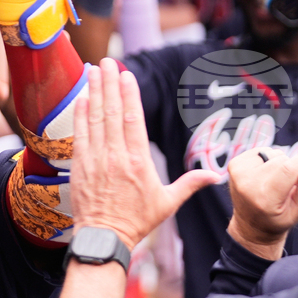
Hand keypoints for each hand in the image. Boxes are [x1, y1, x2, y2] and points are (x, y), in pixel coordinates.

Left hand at [70, 59, 218, 249]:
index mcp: (139, 162)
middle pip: (112, 112)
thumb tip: (217, 176)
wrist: (105, 237)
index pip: (133, 120)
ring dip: (94, 91)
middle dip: (109, 84)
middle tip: (106, 61)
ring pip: (95, 118)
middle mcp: (116, 156)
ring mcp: (96, 159)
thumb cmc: (137, 221)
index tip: (126, 75)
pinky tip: (82, 96)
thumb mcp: (168, 202)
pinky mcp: (80, 165)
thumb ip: (190, 183)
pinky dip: (80, 114)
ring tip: (92, 70)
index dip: (129, 94)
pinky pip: (80, 134)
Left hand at [227, 148, 297, 258]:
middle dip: (292, 167)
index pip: (288, 169)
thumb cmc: (278, 218)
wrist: (251, 224)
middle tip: (288, 183)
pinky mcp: (234, 164)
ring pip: (272, 154)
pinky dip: (267, 160)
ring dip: (278, 164)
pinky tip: (265, 175)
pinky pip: (261, 151)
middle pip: (282, 160)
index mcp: (265, 199)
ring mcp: (237, 173)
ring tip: (274, 181)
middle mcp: (247, 184)